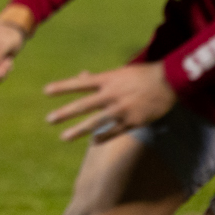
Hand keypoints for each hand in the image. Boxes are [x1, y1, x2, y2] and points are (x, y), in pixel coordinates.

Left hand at [44, 62, 175, 143]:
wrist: (168, 83)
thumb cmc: (142, 75)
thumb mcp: (119, 72)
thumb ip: (99, 78)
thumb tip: (81, 76)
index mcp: (108, 79)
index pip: (80, 83)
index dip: (63, 87)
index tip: (46, 91)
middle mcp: (112, 94)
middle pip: (84, 105)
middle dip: (65, 113)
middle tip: (49, 119)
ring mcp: (121, 109)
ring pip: (95, 122)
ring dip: (78, 130)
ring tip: (64, 137)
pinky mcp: (132, 121)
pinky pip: (113, 132)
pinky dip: (102, 137)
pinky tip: (93, 141)